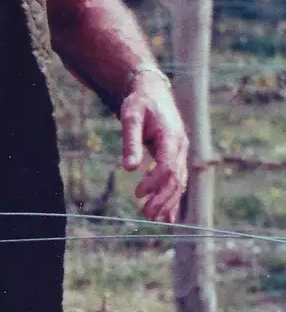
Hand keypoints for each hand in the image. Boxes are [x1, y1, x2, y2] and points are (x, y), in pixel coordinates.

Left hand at [120, 73, 188, 222]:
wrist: (154, 93)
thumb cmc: (140, 103)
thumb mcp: (130, 117)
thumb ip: (130, 141)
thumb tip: (129, 168)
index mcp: (172, 136)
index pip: (167, 165)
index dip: (154, 182)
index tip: (137, 193)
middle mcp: (181, 147)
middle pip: (176, 178)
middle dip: (162, 198)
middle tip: (146, 214)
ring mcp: (181, 153)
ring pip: (179, 182)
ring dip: (168, 202)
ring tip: (153, 218)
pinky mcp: (176, 157)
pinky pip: (178, 180)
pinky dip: (173, 198)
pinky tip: (168, 216)